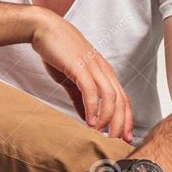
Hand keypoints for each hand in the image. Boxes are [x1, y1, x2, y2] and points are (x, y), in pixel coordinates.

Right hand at [31, 9, 132, 140]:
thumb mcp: (72, 78)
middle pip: (121, 101)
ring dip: (107, 118)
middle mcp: (103, 69)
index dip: (126, 119)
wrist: (44, 29)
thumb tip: (87, 118)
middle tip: (116, 142)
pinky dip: (93, 108)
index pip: (123, 99)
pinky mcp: (80, 67)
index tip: (124, 138)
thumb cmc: (58, 51)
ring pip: (110, 97)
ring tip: (100, 133)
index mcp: (104, 72)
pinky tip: (89, 121)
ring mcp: (93, 67)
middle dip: (121, 124)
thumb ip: (80, 97)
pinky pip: (91, 91)